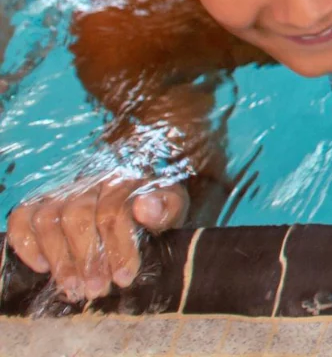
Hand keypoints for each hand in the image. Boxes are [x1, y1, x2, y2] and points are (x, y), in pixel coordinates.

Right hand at [5, 173, 187, 301]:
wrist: (134, 198)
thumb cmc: (153, 210)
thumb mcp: (171, 208)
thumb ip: (166, 208)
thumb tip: (145, 208)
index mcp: (124, 182)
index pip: (114, 212)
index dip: (118, 248)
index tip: (123, 278)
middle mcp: (89, 183)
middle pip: (77, 217)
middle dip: (87, 259)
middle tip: (97, 289)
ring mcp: (62, 193)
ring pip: (48, 219)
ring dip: (60, 258)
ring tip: (74, 288)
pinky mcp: (39, 204)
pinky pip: (21, 219)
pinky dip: (27, 245)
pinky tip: (42, 268)